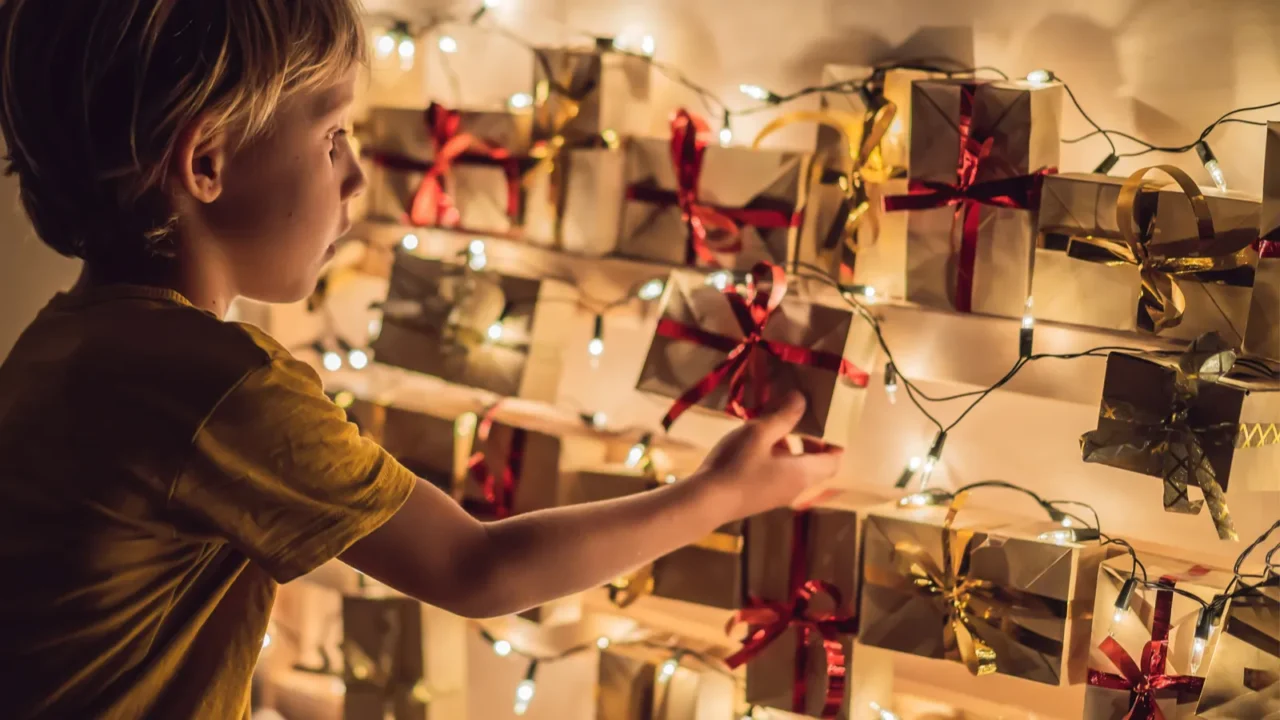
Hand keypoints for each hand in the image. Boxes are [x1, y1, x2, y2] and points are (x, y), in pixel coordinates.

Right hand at [692, 392, 842, 518]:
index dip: (835, 442)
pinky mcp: (759, 497)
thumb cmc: (736, 465)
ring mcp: (776, 495)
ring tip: (771, 424)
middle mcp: (795, 488)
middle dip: (811, 441)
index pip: (834, 461)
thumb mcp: (760, 433)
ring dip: (789, 447)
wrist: (704, 502)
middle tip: (801, 418)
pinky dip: (775, 457)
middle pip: (815, 465)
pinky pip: (778, 474)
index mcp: (802, 474)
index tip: (829, 422)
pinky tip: (752, 443)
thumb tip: (801, 399)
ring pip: (794, 468)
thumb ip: (784, 416)